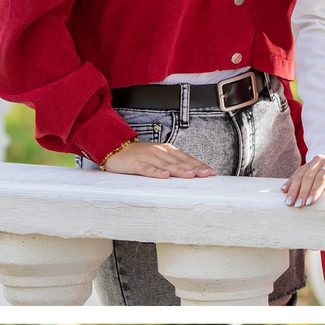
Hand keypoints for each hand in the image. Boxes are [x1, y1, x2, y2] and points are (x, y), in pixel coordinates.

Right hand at [101, 139, 215, 178]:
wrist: (113, 148)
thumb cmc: (136, 155)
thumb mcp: (156, 157)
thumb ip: (171, 163)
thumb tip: (189, 173)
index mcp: (165, 150)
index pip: (186, 157)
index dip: (199, 164)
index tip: (211, 172)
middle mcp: (158, 152)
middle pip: (179, 161)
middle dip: (194, 168)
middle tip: (207, 174)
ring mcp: (147, 157)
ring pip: (166, 164)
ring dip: (179, 170)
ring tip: (191, 175)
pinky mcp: (135, 163)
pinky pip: (146, 169)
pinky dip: (155, 172)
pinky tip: (163, 176)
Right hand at [282, 151, 324, 206]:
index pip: (323, 176)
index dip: (316, 189)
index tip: (311, 201)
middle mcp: (320, 160)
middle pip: (308, 177)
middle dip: (302, 192)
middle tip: (297, 205)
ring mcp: (311, 162)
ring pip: (299, 175)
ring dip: (293, 189)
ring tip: (289, 202)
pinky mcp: (305, 166)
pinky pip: (296, 174)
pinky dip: (289, 182)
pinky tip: (284, 190)